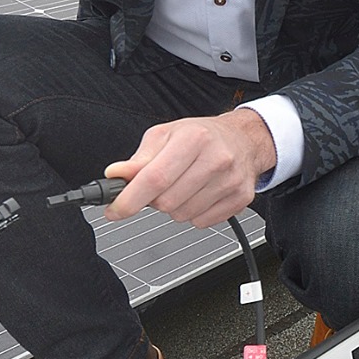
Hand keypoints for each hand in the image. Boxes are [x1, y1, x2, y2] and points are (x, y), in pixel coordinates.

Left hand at [102, 106, 275, 229]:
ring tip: (184, 186)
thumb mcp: (165, 136)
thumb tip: (116, 175)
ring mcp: (231, 181)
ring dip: (175, 207)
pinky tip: (200, 194)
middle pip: (166, 202)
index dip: (129, 199)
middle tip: (161, 185)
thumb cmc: (202, 136)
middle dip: (154, 200)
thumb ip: (138, 159)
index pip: (154, 178)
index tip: (115, 210)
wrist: (243, 139)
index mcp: (194, 138)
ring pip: (183, 215)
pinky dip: (194, 213)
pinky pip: (201, 222)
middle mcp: (216, 159)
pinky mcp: (241, 199)